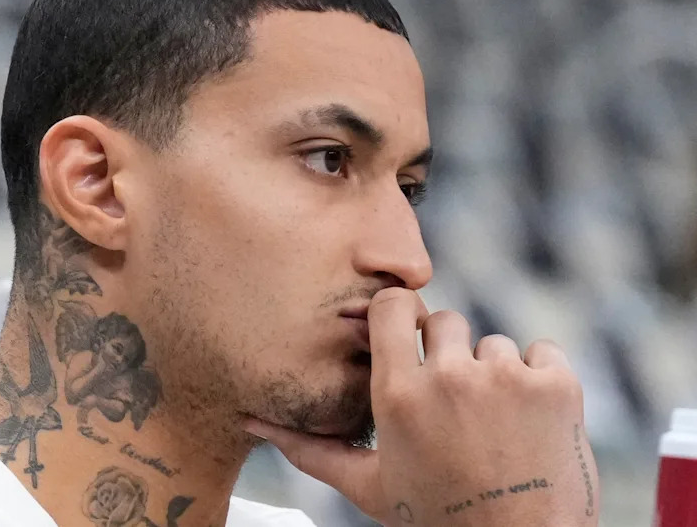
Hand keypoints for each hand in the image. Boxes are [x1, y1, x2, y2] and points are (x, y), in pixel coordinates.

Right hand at [244, 288, 598, 526]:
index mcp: (399, 393)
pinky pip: (544, 352)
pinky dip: (540, 379)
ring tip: (494, 426)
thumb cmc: (438, 519)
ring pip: (495, 343)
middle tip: (455, 404)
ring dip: (495, 374)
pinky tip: (529, 422)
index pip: (395, 305)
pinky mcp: (557, 385)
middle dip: (448, 354)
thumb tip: (253, 421)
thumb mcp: (368, 485)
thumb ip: (309, 449)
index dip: (401, 317)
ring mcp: (506, 377)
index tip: (408, 339)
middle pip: (446, 322)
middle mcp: (450, 376)